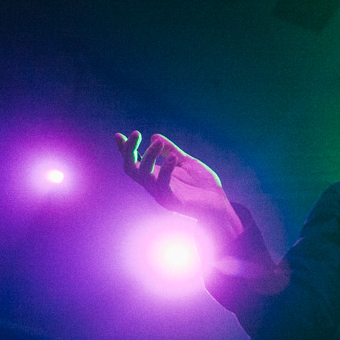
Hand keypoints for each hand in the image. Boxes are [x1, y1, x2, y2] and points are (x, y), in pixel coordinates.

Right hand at [114, 131, 241, 238]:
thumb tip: (155, 136)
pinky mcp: (172, 201)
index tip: (119, 135)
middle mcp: (155, 185)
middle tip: (136, 133)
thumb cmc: (204, 187)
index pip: (135, 162)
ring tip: (158, 142)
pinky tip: (173, 157)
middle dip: (129, 151)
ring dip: (149, 156)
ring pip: (144, 176)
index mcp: (156, 176)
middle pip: (131, 169)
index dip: (125, 150)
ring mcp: (162, 194)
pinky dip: (166, 169)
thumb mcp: (187, 163)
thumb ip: (172, 151)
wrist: (220, 206)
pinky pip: (163, 185)